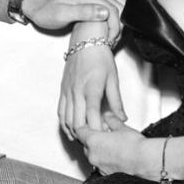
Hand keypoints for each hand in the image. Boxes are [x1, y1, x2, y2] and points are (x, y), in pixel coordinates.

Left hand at [23, 0, 126, 39]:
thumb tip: (105, 12)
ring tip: (115, 29)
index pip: (114, 10)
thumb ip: (84, 12)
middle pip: (119, 4)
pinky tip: (115, 15)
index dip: (116, 28)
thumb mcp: (61, 14)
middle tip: (114, 38)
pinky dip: (119, 3)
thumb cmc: (45, 11)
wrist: (34, 3)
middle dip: (121, 22)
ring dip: (122, 12)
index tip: (110, 41)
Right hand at [58, 22, 125, 140]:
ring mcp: (68, 91)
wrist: (85, 40)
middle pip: (77, 121)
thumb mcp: (113, 78)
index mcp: (91, 88)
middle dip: (86, 136)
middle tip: (96, 142)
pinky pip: (60, 111)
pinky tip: (71, 130)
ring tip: (85, 139)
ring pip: (66, 119)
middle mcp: (77, 91)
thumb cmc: (100, 57)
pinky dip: (65, 123)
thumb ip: (116, 101)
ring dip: (74, 132)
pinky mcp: (63, 90)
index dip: (97, 130)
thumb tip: (122, 118)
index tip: (104, 139)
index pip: (92, 116)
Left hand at [75, 112, 147, 176]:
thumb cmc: (134, 145)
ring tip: (110, 143)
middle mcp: (92, 155)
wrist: (144, 161)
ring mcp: (98, 166)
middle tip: (102, 131)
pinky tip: (114, 153)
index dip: (85, 126)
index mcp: (93, 141)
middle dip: (91, 138)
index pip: (79, 131)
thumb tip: (108, 116)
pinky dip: (103, 158)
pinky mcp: (105, 174)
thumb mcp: (121, 127)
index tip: (90, 123)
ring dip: (97, 149)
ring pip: (92, 155)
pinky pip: (100, 164)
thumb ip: (111, 120)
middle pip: (84, 144)